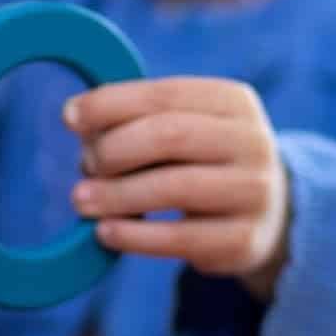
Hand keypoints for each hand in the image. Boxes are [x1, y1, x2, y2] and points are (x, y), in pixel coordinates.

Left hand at [64, 78, 290, 301]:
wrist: (265, 217)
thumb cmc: (199, 161)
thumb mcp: (180, 128)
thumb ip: (134, 119)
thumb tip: (77, 117)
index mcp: (233, 101)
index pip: (164, 94)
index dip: (111, 103)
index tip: (70, 117)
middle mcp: (253, 142)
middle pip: (170, 135)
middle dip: (115, 149)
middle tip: (84, 165)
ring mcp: (255, 193)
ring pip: (174, 186)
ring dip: (116, 194)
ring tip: (81, 200)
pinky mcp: (245, 240)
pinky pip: (180, 238)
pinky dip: (134, 235)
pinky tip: (105, 231)